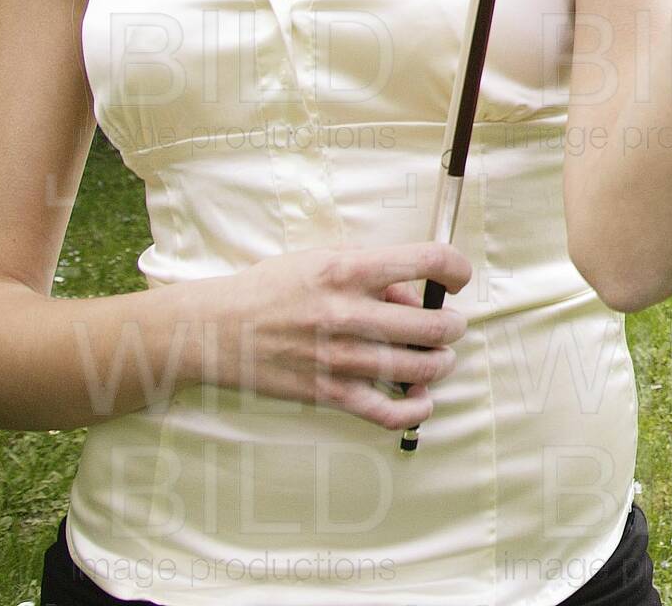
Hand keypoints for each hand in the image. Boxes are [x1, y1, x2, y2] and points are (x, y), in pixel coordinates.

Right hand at [198, 243, 472, 431]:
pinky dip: (416, 409)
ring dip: (440, 363)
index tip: (457, 279)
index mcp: (348, 270)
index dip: (457, 269)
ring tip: (436, 358)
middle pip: (435, 324)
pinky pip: (387, 411)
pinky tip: (421, 399)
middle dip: (454, 326)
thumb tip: (415, 295)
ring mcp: (339, 357)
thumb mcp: (322, 259)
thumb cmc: (271, 288)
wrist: (213, 330)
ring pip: (420, 367)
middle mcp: (348, 313)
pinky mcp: (327, 393)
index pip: (429, 261)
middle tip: (450, 325)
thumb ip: (374, 272)